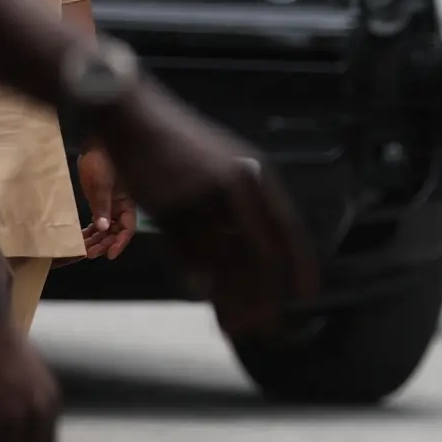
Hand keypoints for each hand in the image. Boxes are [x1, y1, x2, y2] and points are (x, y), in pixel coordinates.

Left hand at [76, 146, 136, 260]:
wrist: (93, 146)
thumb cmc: (101, 162)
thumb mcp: (101, 185)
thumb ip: (102, 206)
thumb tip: (102, 228)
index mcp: (127, 202)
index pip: (127, 228)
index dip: (119, 242)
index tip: (109, 254)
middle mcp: (121, 206)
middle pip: (116, 231)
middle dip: (104, 243)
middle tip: (90, 254)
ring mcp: (110, 204)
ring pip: (106, 228)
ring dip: (97, 239)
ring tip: (84, 250)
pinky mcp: (100, 201)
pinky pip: (98, 220)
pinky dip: (92, 230)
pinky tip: (83, 237)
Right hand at [96, 79, 317, 332]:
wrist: (132, 114)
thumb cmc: (180, 144)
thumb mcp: (224, 164)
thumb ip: (244, 201)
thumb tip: (262, 248)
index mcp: (255, 175)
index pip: (287, 228)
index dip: (300, 263)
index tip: (309, 294)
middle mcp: (233, 187)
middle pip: (258, 251)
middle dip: (267, 294)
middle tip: (271, 325)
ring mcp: (198, 197)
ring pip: (221, 260)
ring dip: (232, 298)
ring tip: (240, 326)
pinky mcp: (164, 207)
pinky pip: (184, 254)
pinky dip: (197, 280)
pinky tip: (204, 298)